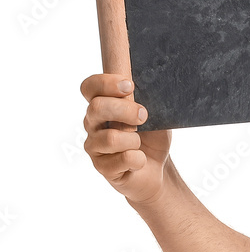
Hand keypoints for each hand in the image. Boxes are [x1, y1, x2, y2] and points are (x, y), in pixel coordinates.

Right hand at [80, 74, 171, 204]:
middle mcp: (92, 124)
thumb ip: (146, 100)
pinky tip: (139, 160)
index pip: (89, 87)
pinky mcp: (102, 167)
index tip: (130, 86)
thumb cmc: (152, 136)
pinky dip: (138, 159)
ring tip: (140, 144)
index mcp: (102, 105)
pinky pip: (123, 159)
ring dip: (134, 140)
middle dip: (125, 110)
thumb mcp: (155, 114)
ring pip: (111, 138)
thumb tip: (146, 87)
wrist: (157, 166)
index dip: (106, 83)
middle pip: (96, 108)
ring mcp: (94, 146)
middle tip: (144, 116)